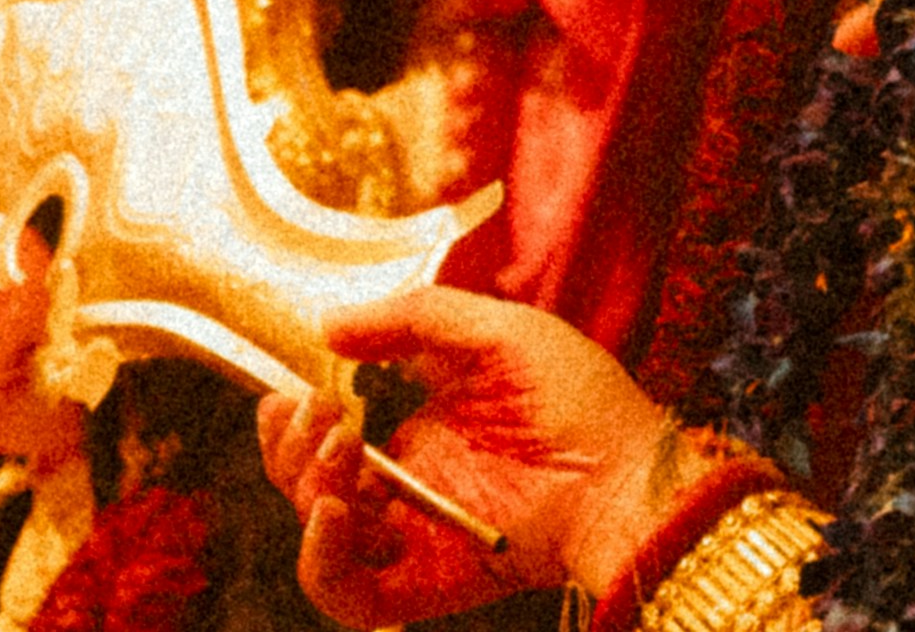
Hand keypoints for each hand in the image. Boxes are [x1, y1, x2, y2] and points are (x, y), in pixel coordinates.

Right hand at [256, 288, 679, 622]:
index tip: (288, 389)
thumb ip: (416, 320)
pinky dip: (322, 559)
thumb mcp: (496, 333)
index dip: (294, 419)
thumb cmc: (576, 399)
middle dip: (291, 448)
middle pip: (307, 483)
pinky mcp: (420, 583)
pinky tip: (336, 510)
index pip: (326, 435)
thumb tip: (327, 325)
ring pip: (317, 534)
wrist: (626, 470)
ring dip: (306, 488)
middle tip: (315, 410)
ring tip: (339, 445)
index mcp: (416, 431)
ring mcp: (409, 538)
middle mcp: (403, 489)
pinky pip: (345, 594)